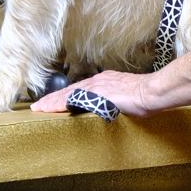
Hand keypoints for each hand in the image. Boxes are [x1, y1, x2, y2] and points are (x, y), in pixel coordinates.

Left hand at [30, 70, 154, 116]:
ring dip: (52, 101)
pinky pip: (73, 98)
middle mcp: (97, 81)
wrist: (152, 91)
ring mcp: (96, 86)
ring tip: (39, 108)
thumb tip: (115, 109)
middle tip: (38, 106)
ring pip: (68, 93)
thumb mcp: (127, 98)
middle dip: (53, 98)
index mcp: (104, 82)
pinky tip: (50, 108)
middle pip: (69, 90)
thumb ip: (118, 101)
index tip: (53, 102)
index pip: (80, 89)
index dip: (65, 96)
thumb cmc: (145, 96)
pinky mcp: (96, 93)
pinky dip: (60, 103)